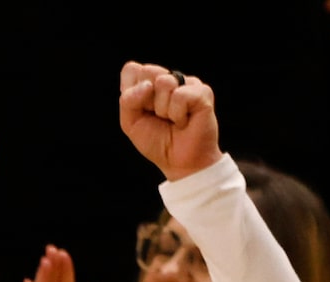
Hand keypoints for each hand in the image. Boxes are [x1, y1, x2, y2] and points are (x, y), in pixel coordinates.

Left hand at [118, 63, 219, 181]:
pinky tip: (185, 122)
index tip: (142, 111)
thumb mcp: (131, 123)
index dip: (132, 93)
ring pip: (164, 82)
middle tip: (159, 117)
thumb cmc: (157, 143)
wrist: (180, 163)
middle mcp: (169, 79)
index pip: (131, 70)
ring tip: (173, 121)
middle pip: (147, 71)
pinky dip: (178, 115)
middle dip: (147, 101)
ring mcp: (187, 83)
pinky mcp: (202, 92)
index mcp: (150, 82)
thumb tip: (148, 85)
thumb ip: (128, 100)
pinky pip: (180, 96)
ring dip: (163, 110)